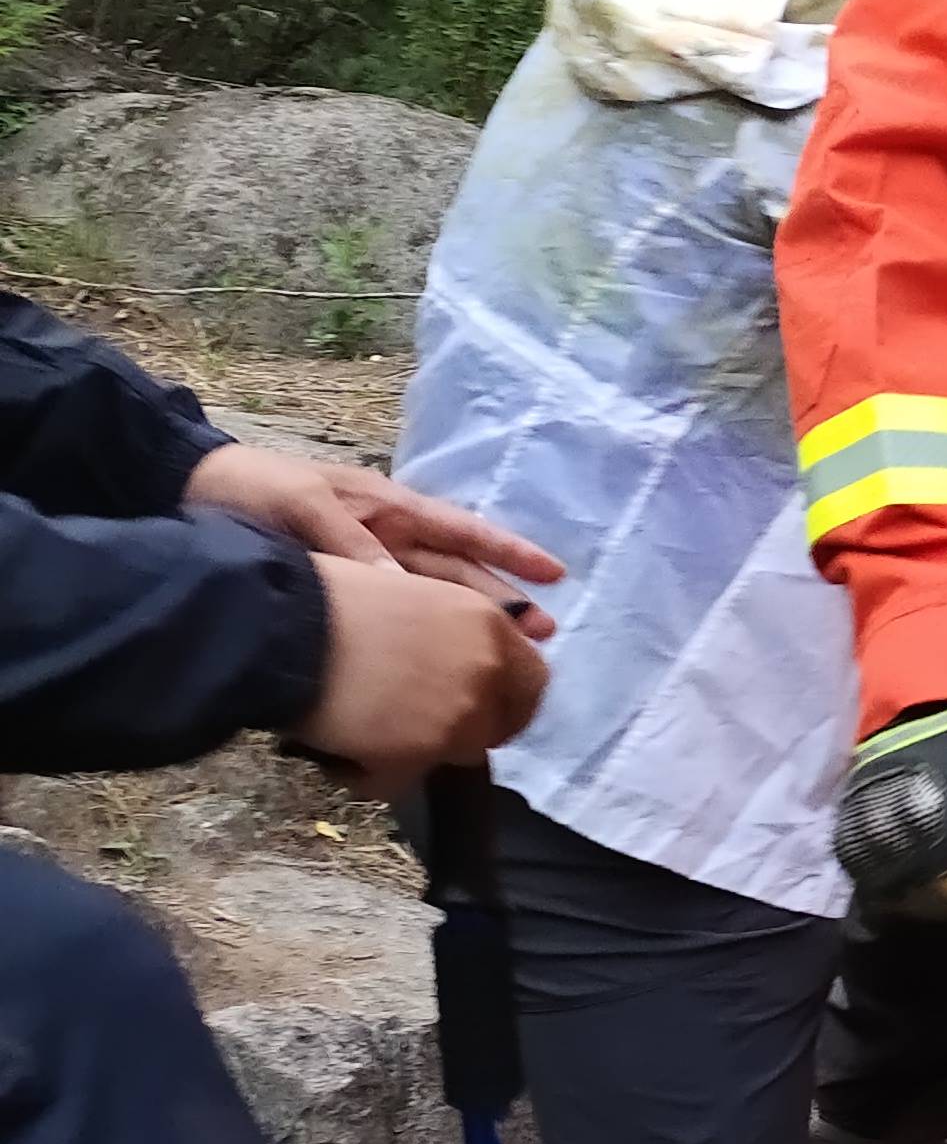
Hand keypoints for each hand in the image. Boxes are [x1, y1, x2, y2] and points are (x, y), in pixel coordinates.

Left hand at [191, 442, 562, 641]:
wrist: (194, 492)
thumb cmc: (254, 488)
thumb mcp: (304, 506)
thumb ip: (353, 544)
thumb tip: (402, 588)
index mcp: (389, 508)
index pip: (462, 531)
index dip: (509, 552)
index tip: (553, 574)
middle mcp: (389, 537)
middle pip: (458, 571)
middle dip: (503, 598)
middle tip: (545, 634)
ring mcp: (370, 563)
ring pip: (434, 594)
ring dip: (473, 619)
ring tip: (512, 650)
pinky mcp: (346, 586)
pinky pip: (395, 609)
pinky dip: (424, 629)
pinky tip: (443, 655)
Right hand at [293, 555, 550, 788]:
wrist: (284, 627)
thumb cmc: (332, 598)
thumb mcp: (413, 596)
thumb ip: (452, 632)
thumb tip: (461, 661)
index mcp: (488, 623)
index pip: (532, 678)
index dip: (507, 699)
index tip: (484, 708)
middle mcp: (488, 668)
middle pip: (502, 723)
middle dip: (470, 732)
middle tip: (426, 733)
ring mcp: (460, 714)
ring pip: (457, 753)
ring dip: (422, 751)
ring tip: (371, 738)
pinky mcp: (423, 752)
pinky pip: (409, 778)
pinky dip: (380, 774)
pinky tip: (347, 757)